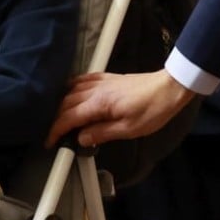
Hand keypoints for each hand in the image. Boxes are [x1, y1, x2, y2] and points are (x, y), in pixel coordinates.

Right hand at [47, 69, 195, 148]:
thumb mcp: (129, 129)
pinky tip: (71, 92)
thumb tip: (81, 138)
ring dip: (62, 105)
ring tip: (60, 119)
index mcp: (99, 103)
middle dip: (57, 119)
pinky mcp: (107, 77)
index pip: (69, 117)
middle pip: (66, 103)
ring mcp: (101, 81)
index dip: (56, 130)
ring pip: (71, 90)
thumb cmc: (152, 110)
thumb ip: (102, 133)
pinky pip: (82, 79)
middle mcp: (95, 89)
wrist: (169, 88)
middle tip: (55, 135)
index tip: (50, 142)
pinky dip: (72, 87)